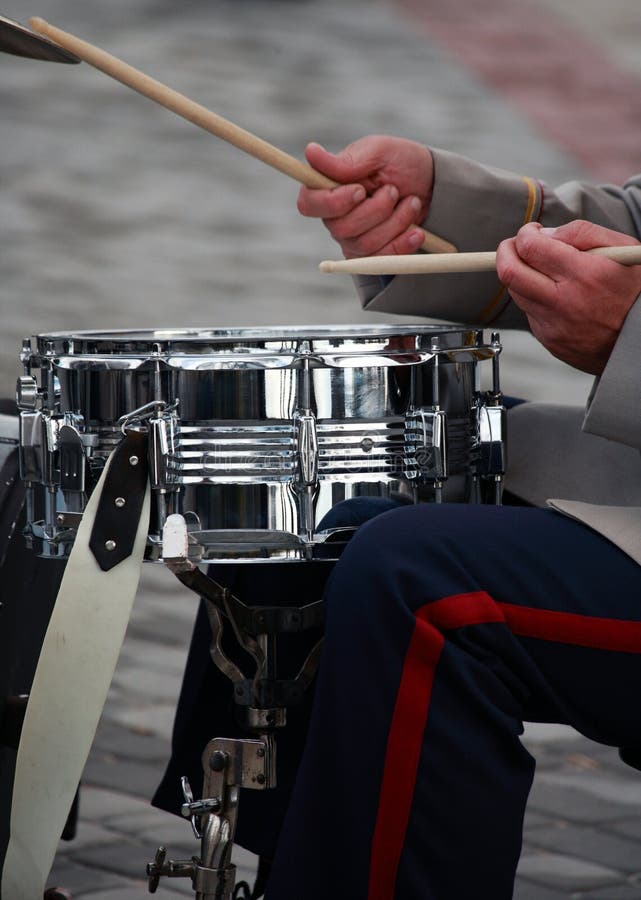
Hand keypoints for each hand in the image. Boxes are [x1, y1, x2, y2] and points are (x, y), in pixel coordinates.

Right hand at [297, 136, 433, 257]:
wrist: (430, 186)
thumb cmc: (400, 163)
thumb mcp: (378, 152)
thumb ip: (346, 160)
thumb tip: (310, 152)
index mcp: (327, 188)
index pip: (309, 204)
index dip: (332, 202)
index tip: (360, 190)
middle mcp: (335, 218)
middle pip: (341, 228)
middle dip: (376, 210)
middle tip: (394, 190)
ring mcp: (352, 240)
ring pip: (365, 244)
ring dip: (395, 222)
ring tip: (411, 202)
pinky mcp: (372, 256)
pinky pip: (382, 260)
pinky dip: (402, 243)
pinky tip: (416, 231)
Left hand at [496, 220, 640, 374]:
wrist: (640, 339)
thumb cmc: (635, 293)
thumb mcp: (622, 248)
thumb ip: (582, 233)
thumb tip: (547, 234)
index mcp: (584, 274)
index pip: (531, 248)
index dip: (524, 234)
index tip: (530, 232)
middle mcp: (565, 302)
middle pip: (510, 273)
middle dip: (505, 252)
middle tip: (515, 246)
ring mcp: (554, 325)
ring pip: (516, 293)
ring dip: (521, 275)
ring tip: (542, 270)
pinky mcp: (549, 340)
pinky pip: (530, 313)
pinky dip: (536, 300)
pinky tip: (558, 297)